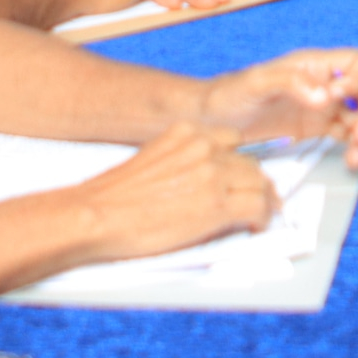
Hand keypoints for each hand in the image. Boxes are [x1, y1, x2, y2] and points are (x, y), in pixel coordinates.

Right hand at [68, 123, 276, 260]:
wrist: (96, 215)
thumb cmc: (114, 197)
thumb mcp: (153, 160)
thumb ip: (182, 160)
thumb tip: (202, 180)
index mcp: (186, 131)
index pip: (232, 140)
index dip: (239, 162)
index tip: (243, 176)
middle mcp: (203, 146)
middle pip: (249, 161)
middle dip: (253, 182)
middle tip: (256, 199)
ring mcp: (212, 173)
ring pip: (259, 182)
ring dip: (261, 199)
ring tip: (258, 214)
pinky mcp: (217, 204)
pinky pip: (257, 206)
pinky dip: (261, 217)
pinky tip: (255, 226)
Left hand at [197, 47, 357, 168]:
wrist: (212, 120)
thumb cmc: (231, 94)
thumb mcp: (257, 82)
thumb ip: (292, 83)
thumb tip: (327, 97)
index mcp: (315, 65)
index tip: (337, 98)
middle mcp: (325, 83)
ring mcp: (324, 108)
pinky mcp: (319, 130)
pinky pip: (349, 136)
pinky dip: (357, 147)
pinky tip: (351, 160)